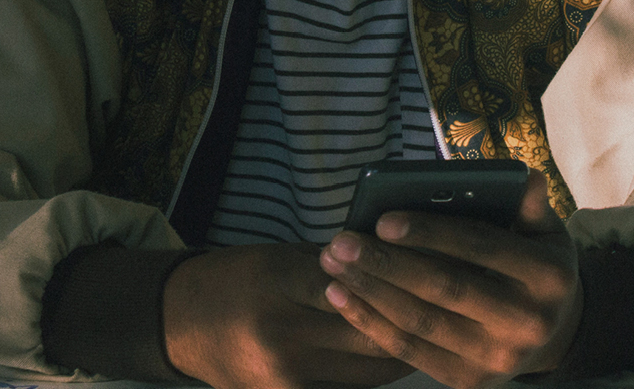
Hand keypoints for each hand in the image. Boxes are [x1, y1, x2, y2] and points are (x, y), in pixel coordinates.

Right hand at [162, 242, 414, 388]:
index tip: (438, 270)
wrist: (180, 322)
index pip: (357, 283)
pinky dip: (373, 380)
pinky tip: (399, 362)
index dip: (400, 279)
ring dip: (404, 355)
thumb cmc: (240, 278)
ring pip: (368, 373)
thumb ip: (337, 266)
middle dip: (414, 321)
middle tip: (453, 308)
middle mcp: (281, 336)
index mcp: (279, 283)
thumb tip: (398, 264)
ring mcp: (281, 378)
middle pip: (371, 334)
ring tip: (437, 337)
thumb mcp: (285, 257)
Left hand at [319, 169, 582, 388]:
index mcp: (548, 276)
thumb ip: (530, 205)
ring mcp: (497, 358)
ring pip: (421, 322)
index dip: (431, 233)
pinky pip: (411, 351)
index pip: (480, 247)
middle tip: (341, 242)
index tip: (383, 219)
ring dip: (369, 292)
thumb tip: (522, 176)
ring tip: (333, 265)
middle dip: (386, 264)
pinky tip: (343, 298)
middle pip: (445, 288)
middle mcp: (527, 322)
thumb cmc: (538, 265)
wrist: (555, 333)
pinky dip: (372, 323)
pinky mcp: (469, 382)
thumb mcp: (546, 230)